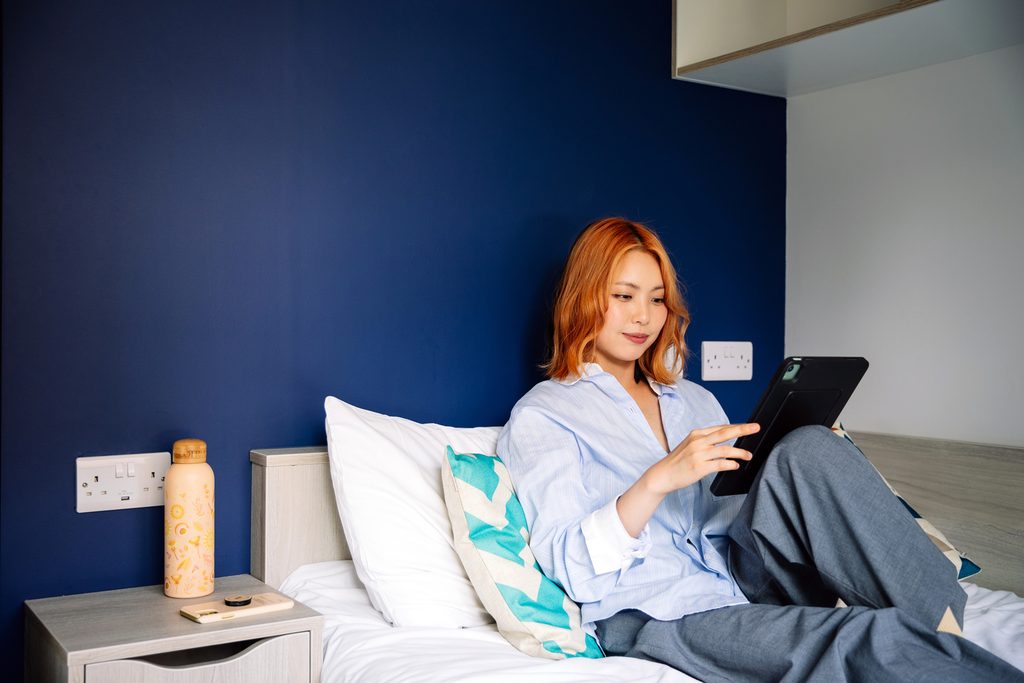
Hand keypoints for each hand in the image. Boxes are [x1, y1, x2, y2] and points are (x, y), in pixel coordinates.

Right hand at [642, 423, 759, 495]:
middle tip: (756, 428)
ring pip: (725, 450)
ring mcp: (699, 454)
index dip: (736, 426)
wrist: (663, 475)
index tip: (749, 426)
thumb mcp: (690, 446)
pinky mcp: (700, 467)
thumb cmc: (678, 462)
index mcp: (696, 434)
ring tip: (748, 455)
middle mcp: (698, 441)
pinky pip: (720, 464)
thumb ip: (706, 442)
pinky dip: (731, 464)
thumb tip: (725, 443)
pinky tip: (736, 465)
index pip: (720, 427)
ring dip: (740, 452)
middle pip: (725, 433)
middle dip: (743, 429)